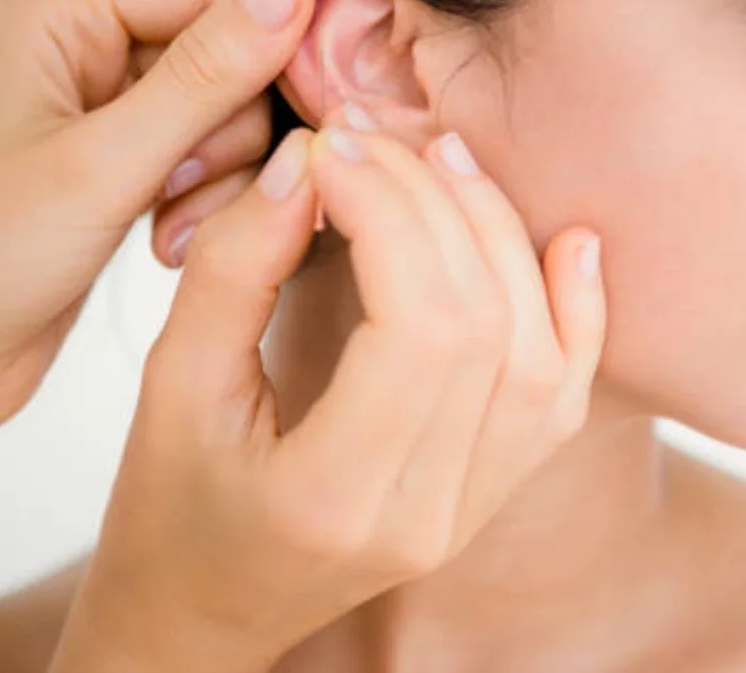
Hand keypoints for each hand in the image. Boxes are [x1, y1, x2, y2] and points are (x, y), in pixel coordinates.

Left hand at [0, 0, 315, 532]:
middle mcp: (85, 51)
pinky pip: (207, 163)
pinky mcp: (121, 170)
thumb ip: (205, 76)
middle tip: (182, 189)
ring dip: (220, 178)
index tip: (307, 114)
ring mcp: (105, 114)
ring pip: (227, 114)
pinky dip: (206, 204)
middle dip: (230, 129)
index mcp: (61, 15)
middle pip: (229, 51)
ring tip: (168, 230)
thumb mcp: (101, 164)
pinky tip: (167, 244)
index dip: (270, 42)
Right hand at [49, 111, 607, 672]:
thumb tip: (307, 162)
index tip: (328, 148)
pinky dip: (578, 312)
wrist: (207, 610)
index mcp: (334, 496)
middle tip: (371, 136)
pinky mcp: (491, 492)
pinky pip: (563, 397)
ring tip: (443, 159)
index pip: (417, 327)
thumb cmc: (167, 504)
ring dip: (499, 236)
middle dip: (433, 204)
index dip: (387, 212)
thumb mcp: (170, 385)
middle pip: (483, 324)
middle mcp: (427, 512)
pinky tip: (571, 239)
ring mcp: (473, 509)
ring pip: (537, 353)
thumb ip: (233, 270)